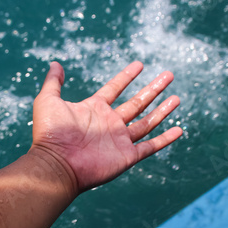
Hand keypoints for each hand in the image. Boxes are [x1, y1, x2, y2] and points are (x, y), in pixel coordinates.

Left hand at [30, 61, 181, 192]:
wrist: (56, 164)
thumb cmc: (50, 134)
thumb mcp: (48, 101)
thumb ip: (54, 82)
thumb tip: (55, 63)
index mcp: (94, 109)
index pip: (115, 88)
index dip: (127, 76)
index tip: (139, 64)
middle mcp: (110, 123)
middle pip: (137, 103)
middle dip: (153, 89)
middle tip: (168, 75)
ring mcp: (119, 140)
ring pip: (147, 122)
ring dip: (162, 110)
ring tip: (177, 97)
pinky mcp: (127, 156)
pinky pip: (150, 146)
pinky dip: (165, 139)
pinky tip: (179, 130)